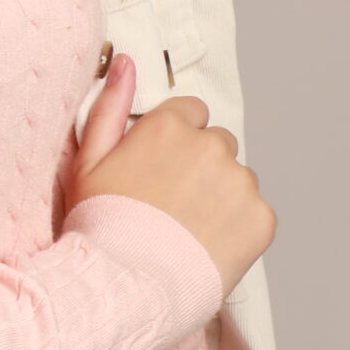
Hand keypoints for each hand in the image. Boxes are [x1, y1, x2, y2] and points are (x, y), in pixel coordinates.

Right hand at [69, 51, 275, 299]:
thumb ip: (111, 106)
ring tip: (187, 234)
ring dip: (221, 199)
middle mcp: (212, 146)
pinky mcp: (261, 219)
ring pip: (237, 181)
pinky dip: (238, 229)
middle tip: (171, 208)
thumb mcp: (88, 161)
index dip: (174, 144)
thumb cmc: (100, 226)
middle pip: (217, 146)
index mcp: (170, 126)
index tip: (160, 173)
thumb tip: (126, 62)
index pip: (191, 114)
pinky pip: (255, 215)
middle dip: (201, 169)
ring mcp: (240, 182)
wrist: (125, 287)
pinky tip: (207, 247)